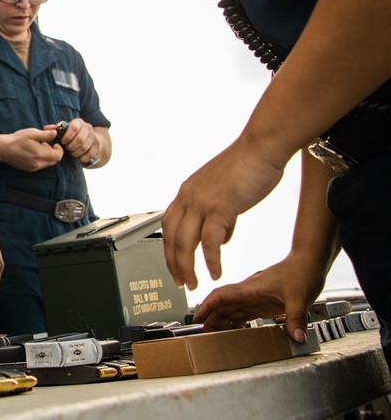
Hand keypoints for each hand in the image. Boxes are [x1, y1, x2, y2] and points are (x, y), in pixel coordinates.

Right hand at [0, 128, 63, 171]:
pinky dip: (41, 159)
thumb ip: (45, 135)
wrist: (4, 149)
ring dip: (47, 156)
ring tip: (38, 147)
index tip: (55, 144)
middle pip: (54, 161)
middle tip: (45, 144)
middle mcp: (38, 163)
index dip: (59, 150)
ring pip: (48, 163)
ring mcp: (33, 168)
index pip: (58, 156)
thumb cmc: (17, 139)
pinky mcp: (30, 169)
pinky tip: (33, 152)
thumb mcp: (31, 133)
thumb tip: (55, 133)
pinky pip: (41, 165)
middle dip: (53, 152)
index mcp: (39, 154)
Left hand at [49, 118, 99, 165]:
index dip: (67, 136)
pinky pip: (90, 154)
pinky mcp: (97, 146)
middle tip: (67, 149)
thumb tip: (45, 128)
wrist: (90, 139)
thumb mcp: (64, 130)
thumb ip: (54, 129)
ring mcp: (94, 136)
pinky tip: (78, 158)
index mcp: (78, 122)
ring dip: (76, 153)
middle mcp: (88, 127)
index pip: (74, 127)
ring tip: (72, 153)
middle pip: (80, 139)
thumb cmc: (72, 134)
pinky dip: (82, 158)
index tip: (63, 142)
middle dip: (71, 146)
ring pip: (84, 147)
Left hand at [162, 138, 285, 289]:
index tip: (174, 267)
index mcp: (187, 192)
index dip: (169, 249)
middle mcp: (188, 196)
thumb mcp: (224, 192)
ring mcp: (202, 201)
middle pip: (171, 237)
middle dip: (174, 264)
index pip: (168, 226)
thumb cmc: (249, 166)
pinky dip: (210, 260)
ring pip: (185, 242)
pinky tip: (215, 272)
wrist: (262, 147)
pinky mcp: (220, 206)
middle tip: (181, 282)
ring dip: (188, 267)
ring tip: (194, 284)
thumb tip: (220, 238)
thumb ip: (219, 214)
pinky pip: (210, 241)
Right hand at [194, 252, 326, 343]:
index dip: (207, 305)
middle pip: (222, 305)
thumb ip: (296, 318)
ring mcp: (254, 297)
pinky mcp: (261, 302)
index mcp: (251, 288)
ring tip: (218, 336)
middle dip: (211, 318)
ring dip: (222, 321)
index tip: (198, 316)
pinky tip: (237, 331)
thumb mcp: (300, 297)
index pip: (222, 295)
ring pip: (230, 309)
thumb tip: (297, 338)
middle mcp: (248, 292)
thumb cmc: (302, 271)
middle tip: (206, 334)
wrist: (309, 262)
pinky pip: (242, 313)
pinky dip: (236, 322)